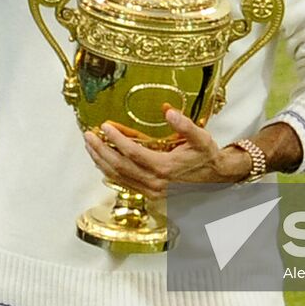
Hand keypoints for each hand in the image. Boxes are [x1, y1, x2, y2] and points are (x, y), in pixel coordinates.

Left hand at [83, 105, 252, 197]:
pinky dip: (110, 172)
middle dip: (101, 150)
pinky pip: (124, 184)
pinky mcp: (150, 195)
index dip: (116, 139)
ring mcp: (151, 191)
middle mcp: (155, 182)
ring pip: (119, 177)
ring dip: (101, 161)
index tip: (104, 126)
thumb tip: (168, 110)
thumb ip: (184, 124)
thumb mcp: (200, 137)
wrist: (216, 178)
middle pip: (119, 166)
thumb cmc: (206, 156)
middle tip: (88, 136)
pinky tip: (102, 162)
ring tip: (90, 146)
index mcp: (165, 167)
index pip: (132, 153)